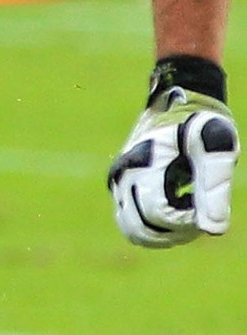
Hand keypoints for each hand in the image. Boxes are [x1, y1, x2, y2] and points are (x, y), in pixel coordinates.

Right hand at [110, 86, 236, 245]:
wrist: (178, 101)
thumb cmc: (201, 123)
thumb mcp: (217, 148)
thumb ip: (215, 188)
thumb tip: (214, 230)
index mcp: (143, 165)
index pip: (158, 214)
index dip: (187, 221)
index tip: (209, 208)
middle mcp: (122, 177)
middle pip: (143, 229)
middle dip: (177, 231)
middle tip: (202, 215)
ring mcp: (118, 185)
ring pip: (135, 231)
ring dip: (166, 233)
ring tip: (191, 213)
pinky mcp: (121, 190)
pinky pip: (132, 223)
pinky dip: (157, 227)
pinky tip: (180, 208)